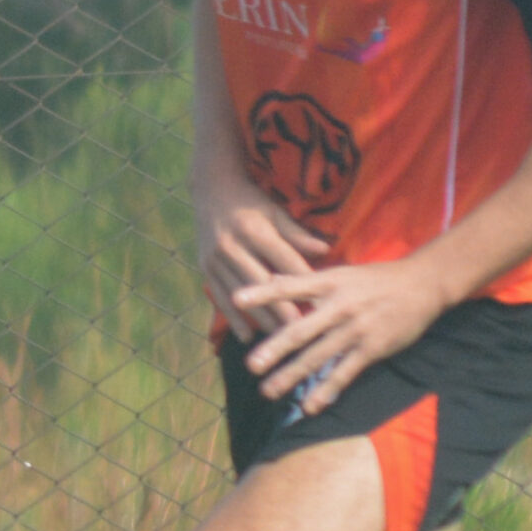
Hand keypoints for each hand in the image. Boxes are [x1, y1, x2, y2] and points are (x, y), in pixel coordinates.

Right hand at [198, 175, 329, 339]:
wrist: (211, 189)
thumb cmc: (251, 201)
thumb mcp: (275, 212)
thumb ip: (297, 234)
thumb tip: (326, 250)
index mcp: (254, 230)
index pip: (283, 261)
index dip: (302, 282)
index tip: (319, 303)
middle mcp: (232, 246)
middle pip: (262, 283)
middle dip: (281, 308)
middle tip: (301, 331)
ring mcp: (215, 259)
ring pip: (241, 295)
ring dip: (260, 318)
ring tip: (279, 341)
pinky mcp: (205, 268)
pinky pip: (220, 297)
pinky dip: (233, 318)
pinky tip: (247, 337)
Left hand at [235, 255, 450, 412]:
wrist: (423, 285)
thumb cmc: (376, 278)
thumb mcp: (341, 272)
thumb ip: (306, 280)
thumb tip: (272, 278)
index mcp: (329, 282)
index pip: (290, 286)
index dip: (263, 292)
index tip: (236, 299)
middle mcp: (339, 305)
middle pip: (301, 329)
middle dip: (275, 349)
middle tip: (251, 364)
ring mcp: (356, 329)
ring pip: (319, 356)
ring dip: (293, 375)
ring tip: (269, 391)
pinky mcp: (372, 348)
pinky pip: (345, 373)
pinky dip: (328, 390)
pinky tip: (311, 406)